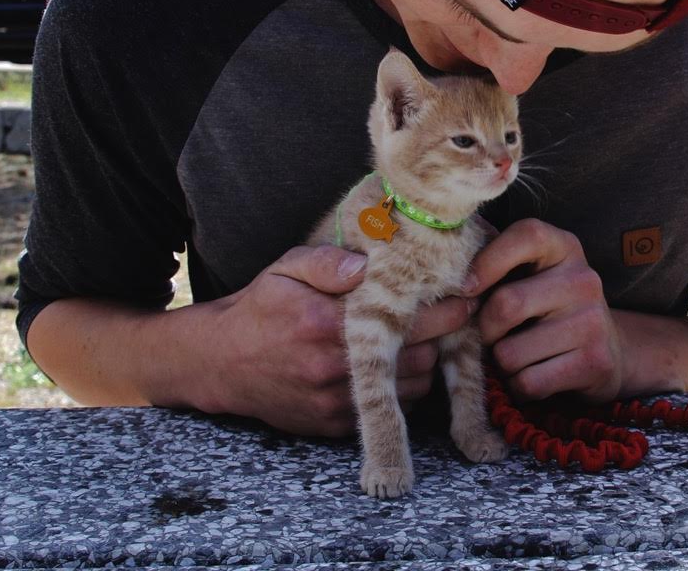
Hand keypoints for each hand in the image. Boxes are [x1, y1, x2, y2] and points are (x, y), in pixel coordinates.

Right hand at [204, 244, 473, 436]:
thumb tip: (368, 261)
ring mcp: (335, 401)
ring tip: (430, 336)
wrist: (220, 363)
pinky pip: (389, 408)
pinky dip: (404, 388)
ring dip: (429, 363)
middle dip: (446, 335)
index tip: (466, 290)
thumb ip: (328, 262)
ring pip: (413, 388)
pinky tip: (400, 363)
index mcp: (329, 324)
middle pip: (422, 357)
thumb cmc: (260, 307)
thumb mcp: (287, 269)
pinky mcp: (333, 425)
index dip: (448, 306)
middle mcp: (335, 367)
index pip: (410, 318)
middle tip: (458, 311)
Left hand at [464, 218, 625, 403]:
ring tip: (517, 355)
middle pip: (506, 304)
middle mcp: (584, 279)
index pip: (526, 235)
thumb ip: (495, 264)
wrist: (608, 349)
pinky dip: (519, 386)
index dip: (487, 261)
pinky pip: (529, 382)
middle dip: (484, 329)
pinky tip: (533, 375)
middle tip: (489, 335)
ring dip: (502, 363)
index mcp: (564, 247)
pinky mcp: (595, 362)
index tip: (467, 288)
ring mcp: (593, 321)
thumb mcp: (530, 274)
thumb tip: (446, 273)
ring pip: (511, 352)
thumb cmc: (547, 307)